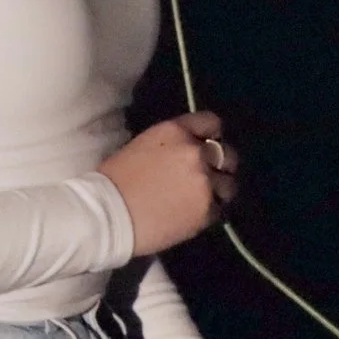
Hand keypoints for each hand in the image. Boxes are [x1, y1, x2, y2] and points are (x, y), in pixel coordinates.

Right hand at [95, 111, 238, 253]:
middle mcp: (196, 152)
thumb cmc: (114, 179)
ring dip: (219, 190)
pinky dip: (210, 212)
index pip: (211, 122)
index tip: (208, 145)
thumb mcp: (143, 146)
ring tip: (204, 200)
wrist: (109, 213)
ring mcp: (204, 182)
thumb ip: (170, 147)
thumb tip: (181, 155)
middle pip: (227, 154)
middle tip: (209, 176)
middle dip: (220, 165)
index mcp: (176, 131)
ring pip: (229, 185)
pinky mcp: (206, 210)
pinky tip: (194, 216)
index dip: (211, 135)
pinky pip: (219, 210)